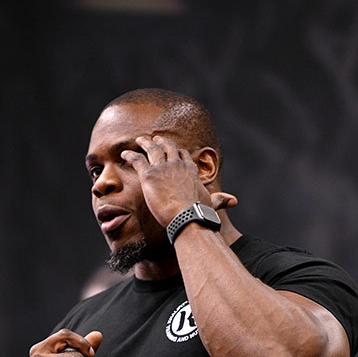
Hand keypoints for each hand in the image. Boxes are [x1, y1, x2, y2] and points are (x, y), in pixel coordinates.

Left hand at [121, 135, 236, 226]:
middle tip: (154, 139)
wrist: (187, 217)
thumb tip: (233, 201)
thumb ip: (220, 200)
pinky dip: (130, 155)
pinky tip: (124, 153)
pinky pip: (137, 160)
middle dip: (160, 141)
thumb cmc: (200, 214)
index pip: (183, 155)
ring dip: (144, 143)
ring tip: (139, 140)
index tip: (171, 149)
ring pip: (152, 149)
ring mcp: (162, 168)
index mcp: (190, 170)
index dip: (176, 152)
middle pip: (168, 147)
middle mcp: (177, 165)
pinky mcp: (149, 175)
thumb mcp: (211, 204)